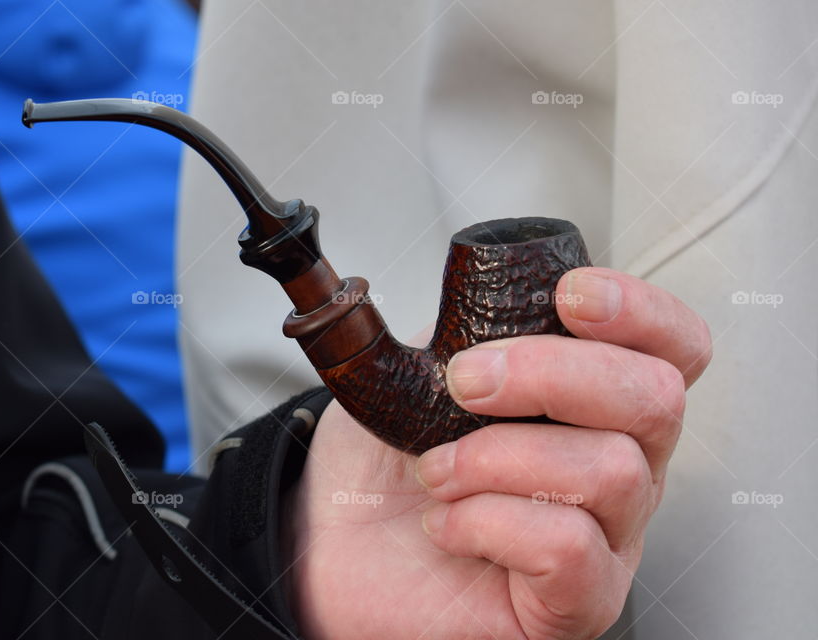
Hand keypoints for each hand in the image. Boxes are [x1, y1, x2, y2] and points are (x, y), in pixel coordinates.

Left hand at [281, 267, 711, 638]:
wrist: (338, 543)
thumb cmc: (386, 463)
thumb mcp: (420, 371)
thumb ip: (469, 330)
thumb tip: (497, 294)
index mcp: (594, 405)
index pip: (673, 349)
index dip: (642, 313)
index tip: (571, 297)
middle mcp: (621, 467)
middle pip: (657, 399)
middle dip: (549, 373)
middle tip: (465, 384)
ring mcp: (608, 539)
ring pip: (613, 470)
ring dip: (497, 455)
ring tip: (436, 470)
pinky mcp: (577, 602)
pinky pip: (568, 546)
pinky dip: (489, 521)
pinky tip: (447, 523)